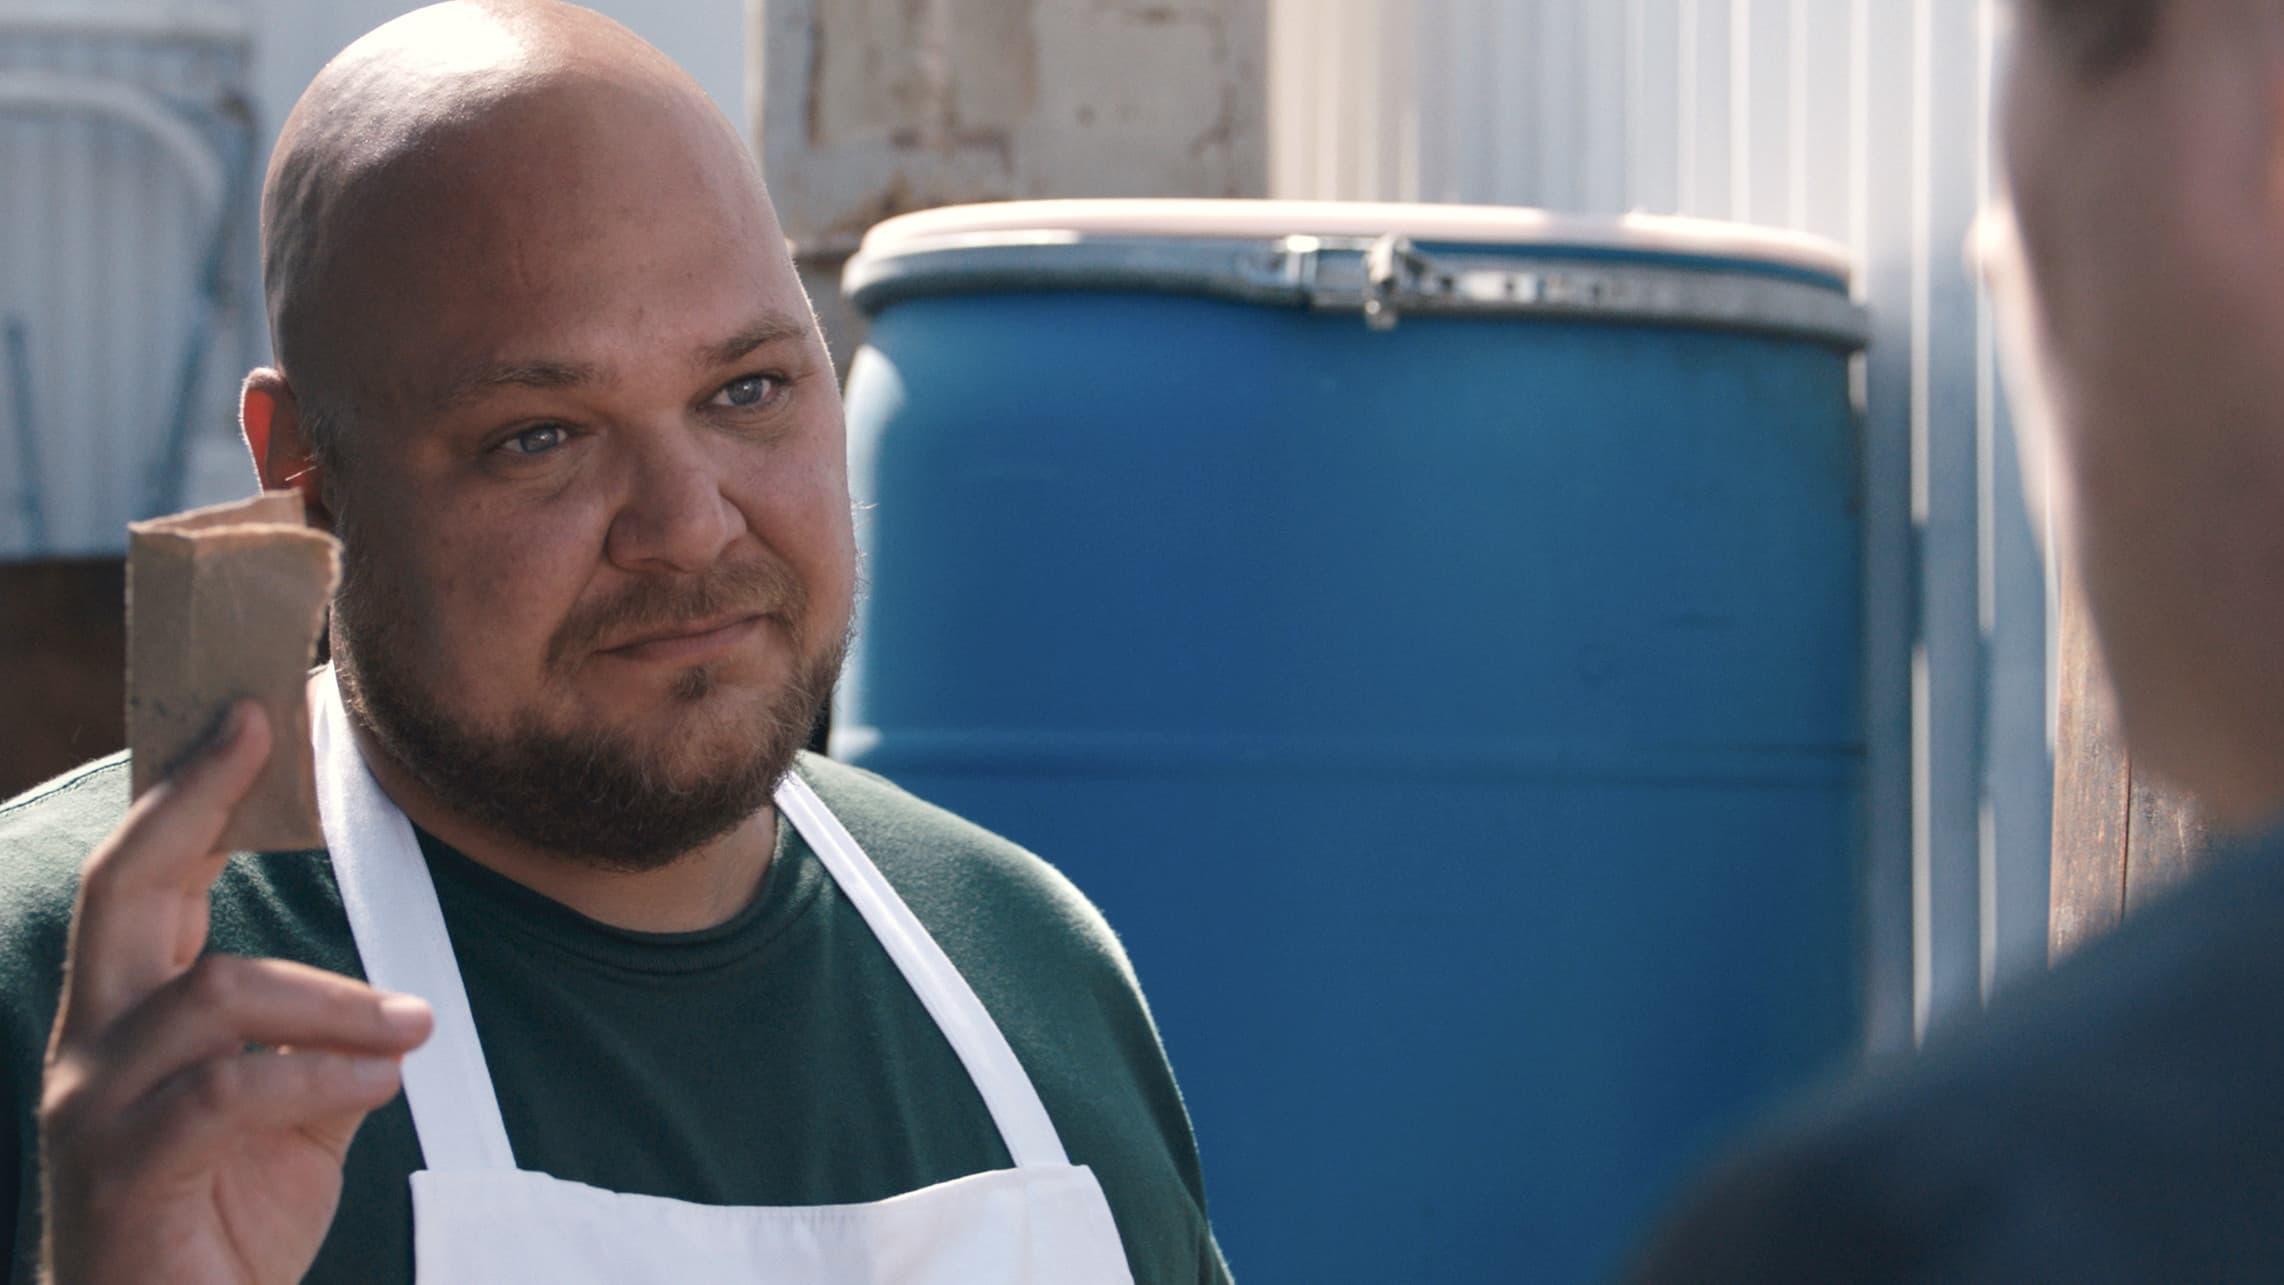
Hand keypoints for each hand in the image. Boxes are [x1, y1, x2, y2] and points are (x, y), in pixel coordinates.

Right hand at [38, 702, 432, 1283]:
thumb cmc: (220, 1225)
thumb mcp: (292, 1121)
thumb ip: (320, 1051)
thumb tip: (383, 1012)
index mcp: (128, 1023)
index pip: (143, 883)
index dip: (186, 794)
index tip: (245, 718)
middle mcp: (92, 1051)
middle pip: (125, 891)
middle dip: (190, 801)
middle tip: (257, 731)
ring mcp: (96, 1110)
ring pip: (213, 994)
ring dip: (334, 1000)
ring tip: (412, 1028)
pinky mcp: (129, 1172)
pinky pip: (230, 1091)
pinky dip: (320, 1075)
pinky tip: (379, 1079)